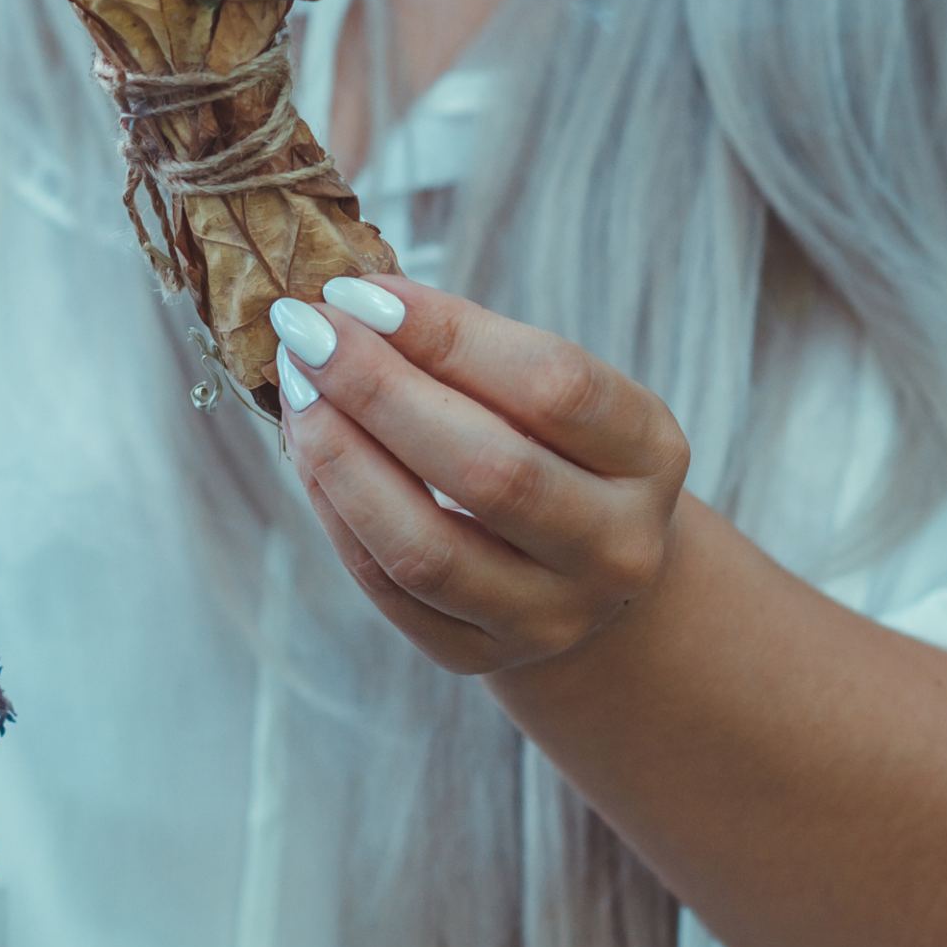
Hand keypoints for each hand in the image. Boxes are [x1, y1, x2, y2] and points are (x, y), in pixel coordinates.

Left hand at [273, 275, 689, 675]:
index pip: (554, 386)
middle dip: (379, 391)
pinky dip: (335, 513)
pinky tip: (307, 451)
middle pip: (489, 472)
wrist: (582, 568)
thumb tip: (355, 300)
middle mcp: (615, 546)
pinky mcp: (478, 655)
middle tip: (307, 331)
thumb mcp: (545, 388)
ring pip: (427, 550)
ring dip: (343, 459)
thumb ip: (468, 347)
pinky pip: (388, 590)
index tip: (360, 291)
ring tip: (297, 390)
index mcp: (649, 455)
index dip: (448, 333)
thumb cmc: (550, 445)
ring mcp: (551, 616)